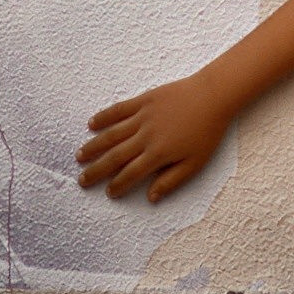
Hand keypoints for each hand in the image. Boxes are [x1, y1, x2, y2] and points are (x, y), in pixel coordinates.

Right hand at [79, 73, 244, 200]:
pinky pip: (119, 110)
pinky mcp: (144, 100)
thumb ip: (172, 181)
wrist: (214, 96)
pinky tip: (91, 124)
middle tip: (82, 180)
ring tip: (79, 156)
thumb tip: (151, 197)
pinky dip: (104, 117)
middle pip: (115, 157)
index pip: (131, 174)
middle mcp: (146, 137)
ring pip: (112, 134)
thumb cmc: (207, 132)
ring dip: (94, 146)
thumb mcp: (195, 163)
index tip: (108, 192)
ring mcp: (143, 117)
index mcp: (158, 154)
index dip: (117, 185)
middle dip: (96, 170)